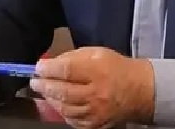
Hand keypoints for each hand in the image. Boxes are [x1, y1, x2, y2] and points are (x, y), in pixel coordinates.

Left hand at [29, 46, 153, 128]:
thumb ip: (73, 56)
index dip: (48, 69)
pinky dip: (62, 112)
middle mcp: (96, 93)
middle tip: (35, 81)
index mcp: (97, 70)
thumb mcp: (97, 52)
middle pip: (63, 92)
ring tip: (44, 92)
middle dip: (44, 86)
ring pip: (65, 109)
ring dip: (50, 99)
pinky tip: (58, 104)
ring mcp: (96, 112)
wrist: (140, 90)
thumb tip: (51, 63)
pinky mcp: (96, 124)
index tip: (38, 67)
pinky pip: (73, 121)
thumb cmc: (116, 67)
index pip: (67, 70)